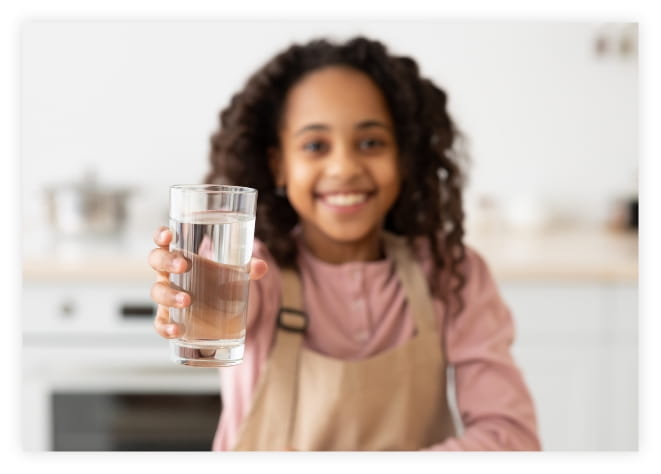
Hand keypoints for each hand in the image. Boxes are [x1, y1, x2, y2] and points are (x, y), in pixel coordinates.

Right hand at [148, 226, 268, 338]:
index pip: (163, 241)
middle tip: (184, 265)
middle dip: (167, 261)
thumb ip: (247, 268)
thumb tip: (262, 267)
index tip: (169, 236)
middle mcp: (168, 274)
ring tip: (187, 299)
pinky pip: (160, 323)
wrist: (215, 312)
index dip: (161, 235)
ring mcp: (166, 296)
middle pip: (156, 261)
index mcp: (179, 256)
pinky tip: (176, 330)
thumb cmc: (217, 283)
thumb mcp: (232, 272)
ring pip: (157, 292)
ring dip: (169, 295)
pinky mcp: (168, 318)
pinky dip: (165, 327)